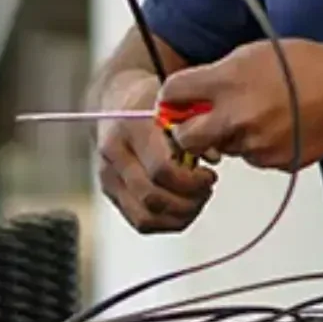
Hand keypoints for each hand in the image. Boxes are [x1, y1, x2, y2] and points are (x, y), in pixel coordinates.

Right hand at [95, 73, 218, 233]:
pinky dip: (167, 222)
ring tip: (196, 200)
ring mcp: (109, 175)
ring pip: (145, 217)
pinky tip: (183, 207)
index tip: (209, 175)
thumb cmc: (152, 101)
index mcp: (131, 127)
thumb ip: (196, 129)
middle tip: (206, 190)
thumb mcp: (177, 103)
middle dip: (188, 202)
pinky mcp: (110, 191)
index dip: (192, 181)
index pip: (161, 169)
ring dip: (179, 216)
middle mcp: (114, 154)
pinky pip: (140, 221)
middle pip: (153, 198)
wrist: (117, 99)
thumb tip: (214, 158)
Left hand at [162, 39, 322, 170]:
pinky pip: (251, 158)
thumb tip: (191, 93)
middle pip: (185, 137)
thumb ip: (216, 75)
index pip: (172, 93)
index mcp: (226, 81)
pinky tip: (277, 127)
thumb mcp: (251, 54)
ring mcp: (253, 142)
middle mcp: (234, 115)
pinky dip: (257, 146)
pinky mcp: (271, 161)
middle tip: (201, 124)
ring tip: (259, 116)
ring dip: (229, 138)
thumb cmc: (304, 67)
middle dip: (188, 132)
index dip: (171, 99)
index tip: (175, 102)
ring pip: (223, 149)